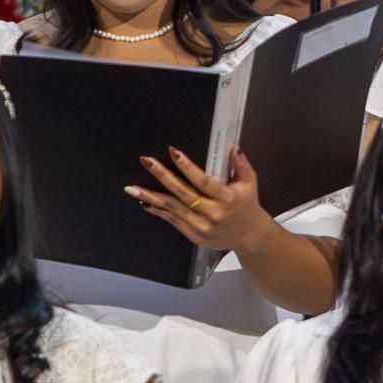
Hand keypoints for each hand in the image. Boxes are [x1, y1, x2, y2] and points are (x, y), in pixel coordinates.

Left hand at [128, 145, 273, 255]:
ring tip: (132, 188)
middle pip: (183, 194)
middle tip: (147, 162)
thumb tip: (231, 145)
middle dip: (162, 176)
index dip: (187, 167)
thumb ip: (240, 164)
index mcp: (227, 198)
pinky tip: (144, 202)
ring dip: (150, 197)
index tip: (173, 152)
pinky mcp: (194, 235)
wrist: (249, 237)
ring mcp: (201, 226)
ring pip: (172, 209)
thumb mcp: (249, 182)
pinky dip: (158, 211)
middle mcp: (212, 213)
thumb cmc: (248, 206)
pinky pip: (172, 221)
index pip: (203, 181)